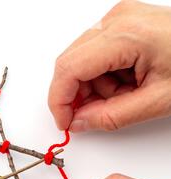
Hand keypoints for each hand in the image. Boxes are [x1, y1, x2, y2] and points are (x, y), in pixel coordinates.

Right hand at [49, 0, 170, 131]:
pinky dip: (104, 74)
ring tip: (127, 94)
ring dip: (94, 85)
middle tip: (93, 114)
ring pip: (81, 59)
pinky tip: (127, 81)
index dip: (59, 100)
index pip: (68, 69)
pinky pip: (95, 52)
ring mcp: (119, 18)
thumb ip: (111, 116)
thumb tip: (78, 122)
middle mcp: (117, 19)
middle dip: (77, 94)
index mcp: (126, 35)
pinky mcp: (122, 22)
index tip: (64, 121)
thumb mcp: (158, 101)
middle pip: (70, 63)